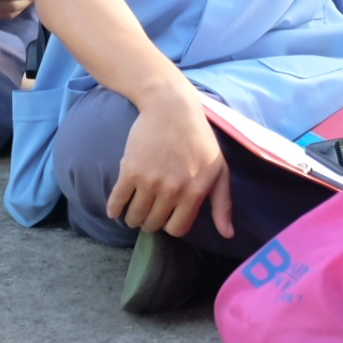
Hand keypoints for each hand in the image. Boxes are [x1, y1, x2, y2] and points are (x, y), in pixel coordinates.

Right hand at [107, 82, 233, 238]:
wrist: (171, 107)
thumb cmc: (199, 138)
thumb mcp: (219, 169)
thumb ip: (223, 204)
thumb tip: (227, 235)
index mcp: (196, 191)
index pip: (177, 229)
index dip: (171, 225)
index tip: (167, 216)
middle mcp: (172, 189)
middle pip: (154, 224)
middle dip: (151, 221)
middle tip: (150, 211)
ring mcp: (150, 181)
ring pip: (135, 217)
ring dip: (133, 217)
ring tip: (135, 210)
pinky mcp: (129, 171)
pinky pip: (117, 201)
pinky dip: (114, 209)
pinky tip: (115, 209)